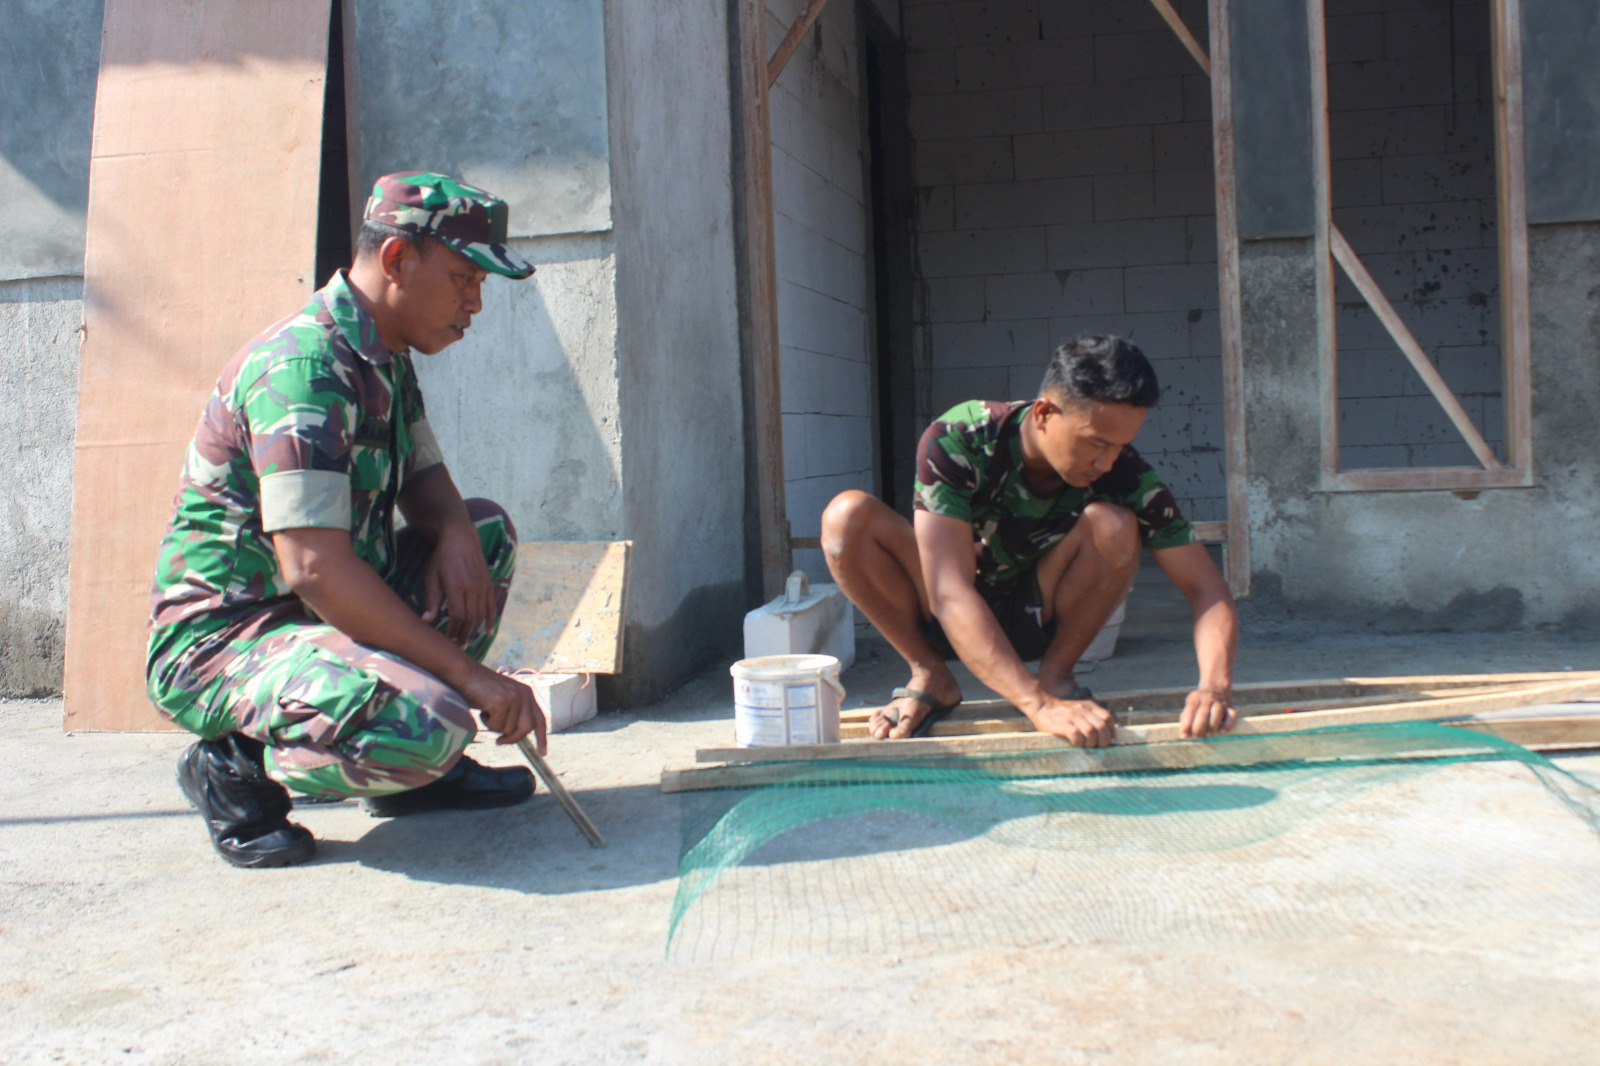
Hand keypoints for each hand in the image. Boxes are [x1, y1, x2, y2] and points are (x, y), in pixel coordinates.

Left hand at [422, 521, 495, 645]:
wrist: (462, 538)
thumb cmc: (442, 558)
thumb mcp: (432, 577)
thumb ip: (432, 599)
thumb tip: (426, 620)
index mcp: (456, 586)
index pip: (457, 615)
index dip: (453, 630)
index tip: (447, 639)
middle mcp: (472, 587)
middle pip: (470, 618)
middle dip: (463, 634)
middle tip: (457, 646)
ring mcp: (483, 586)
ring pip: (481, 614)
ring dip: (474, 630)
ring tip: (466, 640)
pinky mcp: (489, 584)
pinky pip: (491, 606)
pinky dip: (491, 620)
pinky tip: (488, 632)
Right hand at [457, 665, 547, 751]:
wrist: (464, 674)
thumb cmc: (480, 689)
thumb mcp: (503, 699)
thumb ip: (513, 713)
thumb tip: (514, 735)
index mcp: (527, 694)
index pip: (539, 719)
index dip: (542, 737)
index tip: (543, 752)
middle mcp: (524, 695)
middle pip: (526, 728)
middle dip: (513, 738)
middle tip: (499, 741)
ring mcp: (513, 698)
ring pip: (508, 729)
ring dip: (494, 726)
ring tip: (486, 712)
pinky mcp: (501, 702)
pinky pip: (496, 726)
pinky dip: (487, 723)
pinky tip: (482, 710)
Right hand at [1025, 693, 1116, 747]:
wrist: (1041, 705)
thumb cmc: (1063, 712)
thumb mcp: (1081, 708)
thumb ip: (1094, 715)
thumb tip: (1111, 729)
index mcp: (1089, 705)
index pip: (1108, 717)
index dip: (1111, 731)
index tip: (1109, 739)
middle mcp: (1082, 710)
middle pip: (1101, 727)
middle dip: (1103, 740)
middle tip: (1098, 746)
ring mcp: (1072, 716)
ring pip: (1090, 732)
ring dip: (1091, 743)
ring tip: (1086, 746)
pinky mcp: (1061, 724)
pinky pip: (1076, 735)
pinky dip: (1079, 742)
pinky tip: (1076, 743)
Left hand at [1179, 687, 1236, 738]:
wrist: (1216, 688)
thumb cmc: (1200, 704)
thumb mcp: (1190, 707)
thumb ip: (1186, 720)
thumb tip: (1184, 736)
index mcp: (1196, 697)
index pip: (1190, 711)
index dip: (1187, 724)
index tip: (1184, 735)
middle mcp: (1208, 698)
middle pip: (1203, 713)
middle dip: (1199, 728)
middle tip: (1198, 736)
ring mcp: (1221, 703)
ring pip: (1217, 713)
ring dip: (1212, 726)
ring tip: (1208, 734)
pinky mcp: (1231, 708)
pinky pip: (1232, 716)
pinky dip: (1227, 725)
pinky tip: (1221, 731)